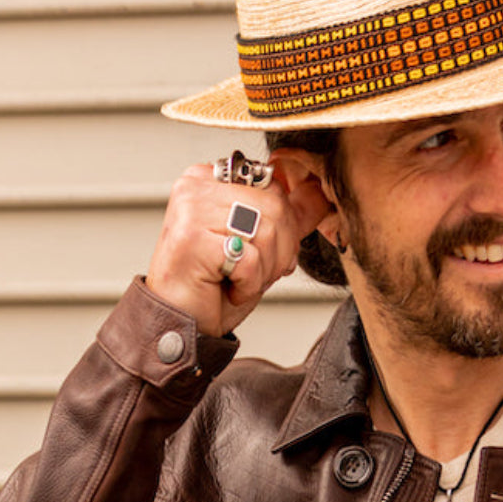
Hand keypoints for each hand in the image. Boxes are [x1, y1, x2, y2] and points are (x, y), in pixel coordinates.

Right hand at [145, 154, 331, 335]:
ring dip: (262, 269)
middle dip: (276, 251)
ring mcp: (190, 209)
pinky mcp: (190, 237)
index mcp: (209, 178)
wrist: (184, 323)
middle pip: (274, 207)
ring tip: (237, 280)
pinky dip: (248, 283)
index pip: (273, 187)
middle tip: (251, 271)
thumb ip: (289, 213)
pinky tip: (228, 287)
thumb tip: (319, 189)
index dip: (281, 228)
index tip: (259, 252)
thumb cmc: (214, 285)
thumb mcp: (260, 244)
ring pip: (265, 230)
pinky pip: (248, 256)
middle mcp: (195, 186)